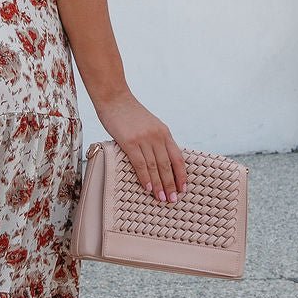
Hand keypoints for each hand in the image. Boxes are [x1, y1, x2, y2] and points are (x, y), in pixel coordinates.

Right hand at [96, 89, 186, 203]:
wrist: (114, 97)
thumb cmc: (128, 113)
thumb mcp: (149, 124)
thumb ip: (155, 139)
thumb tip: (159, 159)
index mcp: (164, 132)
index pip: (178, 157)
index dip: (181, 174)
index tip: (183, 188)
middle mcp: (157, 136)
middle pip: (167, 165)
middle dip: (171, 184)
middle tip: (173, 199)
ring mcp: (144, 139)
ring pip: (155, 166)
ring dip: (159, 184)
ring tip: (162, 198)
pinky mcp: (129, 142)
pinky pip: (140, 163)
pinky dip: (145, 177)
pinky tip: (147, 187)